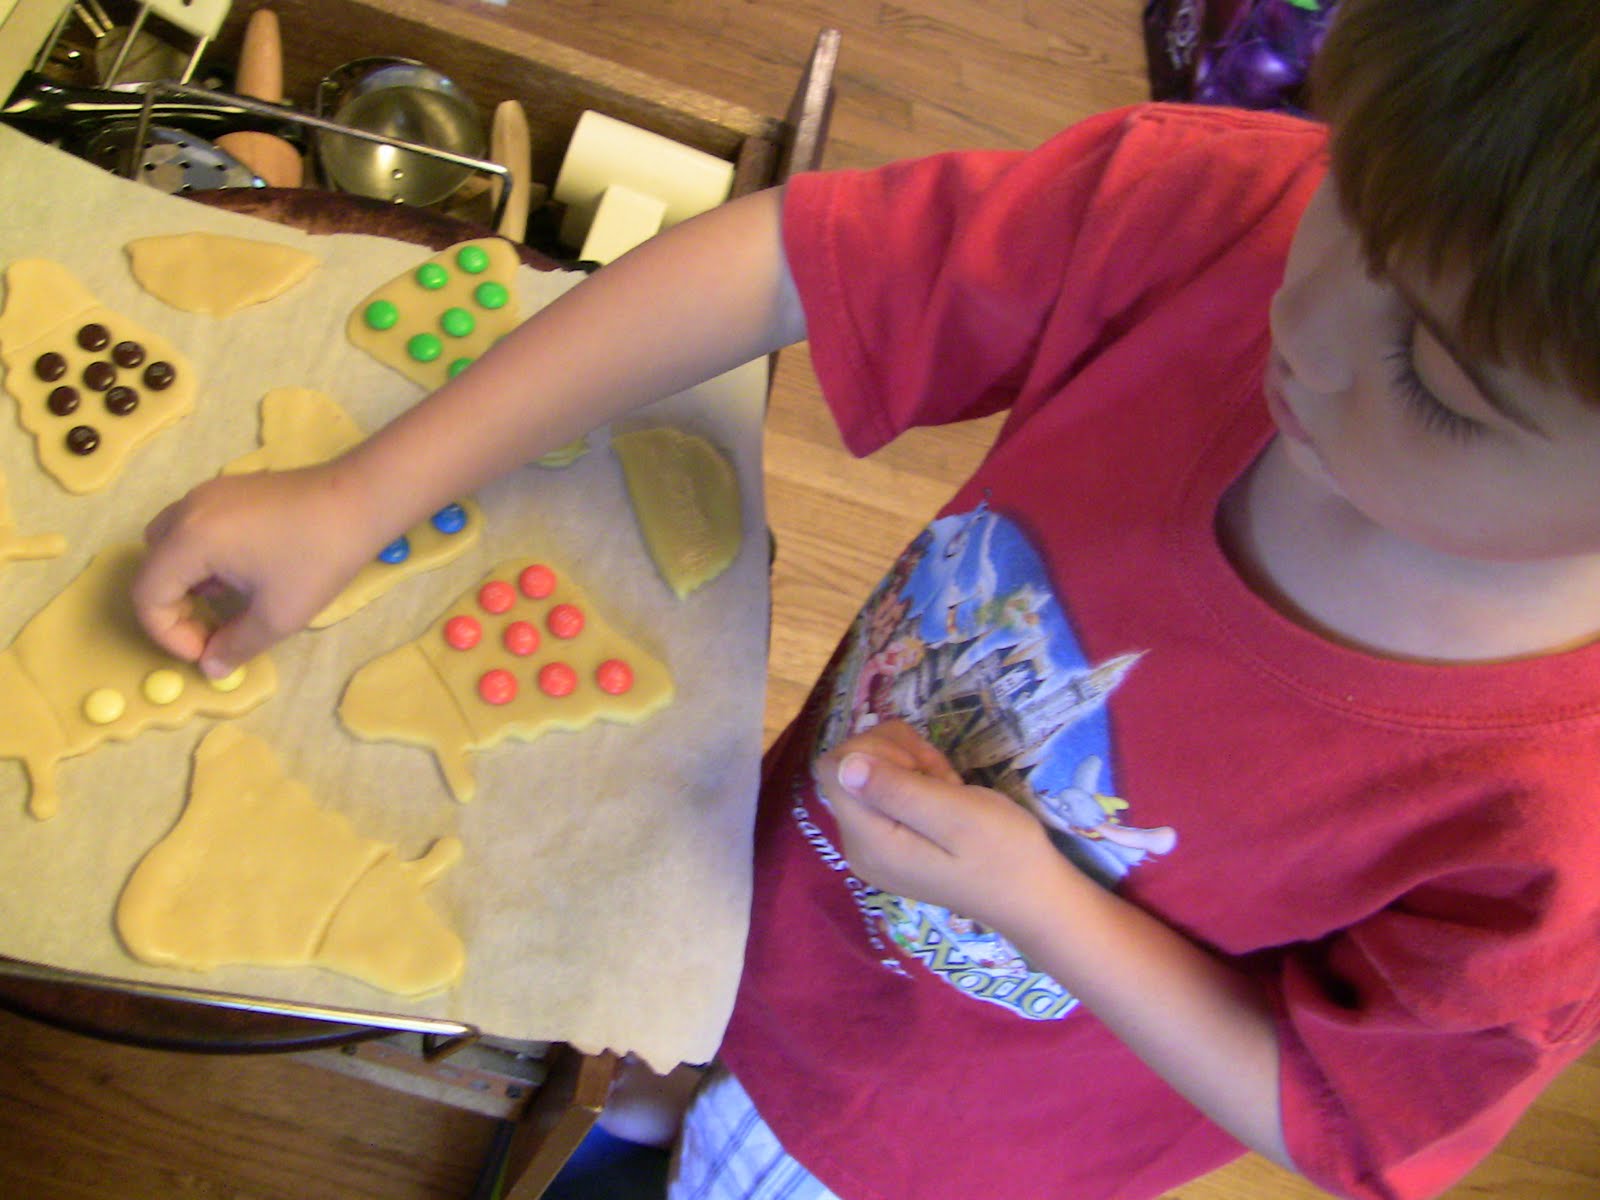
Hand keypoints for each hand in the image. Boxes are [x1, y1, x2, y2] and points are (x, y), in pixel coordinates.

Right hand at [132, 461, 379, 676]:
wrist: (360, 499)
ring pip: (169, 545)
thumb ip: (236, 645)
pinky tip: (241, 573)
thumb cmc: (319, 557)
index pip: (146, 595)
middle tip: (212, 630)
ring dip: (185, 582)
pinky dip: (200, 557)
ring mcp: (206, 494)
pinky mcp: (228, 489)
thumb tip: (210, 667)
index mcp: (190, 539)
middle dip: (173, 608)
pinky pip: (193, 527)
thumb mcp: (280, 614)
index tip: (205, 651)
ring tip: (227, 602)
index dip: (167, 634)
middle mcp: (187, 510)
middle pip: (152, 568)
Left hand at [815, 720, 1067, 928]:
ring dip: (910, 765)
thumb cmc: (1002, 852)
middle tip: (941, 775)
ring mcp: (871, 847)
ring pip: (867, 774)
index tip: (920, 766)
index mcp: (869, 841)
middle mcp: (857, 846)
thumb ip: (897, 790)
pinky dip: (914, 781)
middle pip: (847, 768)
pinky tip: (945, 795)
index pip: (835, 766)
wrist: (1031, 895)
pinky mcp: (888, 843)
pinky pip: (884, 793)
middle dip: (896, 755)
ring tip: (948, 786)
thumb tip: (845, 764)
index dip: (877, 750)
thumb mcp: (955, 815)